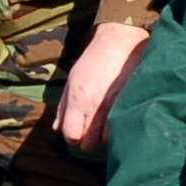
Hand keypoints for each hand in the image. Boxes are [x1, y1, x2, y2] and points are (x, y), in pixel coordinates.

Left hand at [54, 22, 150, 152]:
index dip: (73, 136)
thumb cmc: (94, 60)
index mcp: (78, 100)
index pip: (71, 135)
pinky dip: (118, 130)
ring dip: (105, 135)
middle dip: (88, 138)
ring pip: (106, 140)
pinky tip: (117, 119)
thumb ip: (63, 106)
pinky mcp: (129, 105)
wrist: (121, 43)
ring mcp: (114, 108)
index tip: (78, 130)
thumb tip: (56, 128)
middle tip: (92, 126)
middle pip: (88, 143)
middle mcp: (95, 107)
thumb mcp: (73, 79)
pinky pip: (121, 130)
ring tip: (106, 122)